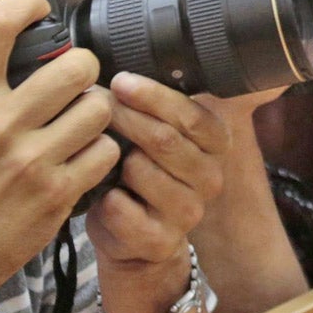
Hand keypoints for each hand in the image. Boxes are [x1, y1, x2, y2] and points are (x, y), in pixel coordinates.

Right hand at [0, 0, 117, 312]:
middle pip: (75, 64)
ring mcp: (31, 160)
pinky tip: (81, 159)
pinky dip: (101, 152)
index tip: (35, 7)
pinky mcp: (58, 192)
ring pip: (99, 106)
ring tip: (77, 123)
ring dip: (95, 111)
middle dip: (81, 69)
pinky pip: (106, 150)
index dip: (23, 4)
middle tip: (72, 83)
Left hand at [85, 74, 228, 271]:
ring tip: (98, 153)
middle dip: (125, 118)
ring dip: (112, 159)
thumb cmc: (139, 174)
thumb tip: (126, 72)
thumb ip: (158, 107)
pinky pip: (122, 209)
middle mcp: (211, 177)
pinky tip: (101, 194)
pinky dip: (104, 198)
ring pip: (142, 171)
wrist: (136, 237)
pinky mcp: (162, 240)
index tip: (120, 81)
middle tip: (95, 104)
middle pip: (166, 139)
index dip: (154, 97)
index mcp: (217, 145)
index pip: (193, 115)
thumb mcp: (159, 135)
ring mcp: (190, 212)